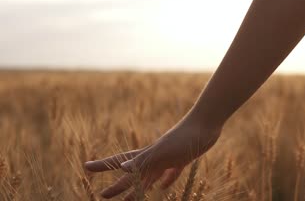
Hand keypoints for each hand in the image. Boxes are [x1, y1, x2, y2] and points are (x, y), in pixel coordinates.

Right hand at [84, 114, 221, 199]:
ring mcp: (168, 158)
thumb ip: (143, 160)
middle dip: (117, 186)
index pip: (120, 162)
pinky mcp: (183, 159)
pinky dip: (165, 180)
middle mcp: (154, 157)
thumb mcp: (163, 151)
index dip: (103, 166)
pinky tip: (164, 186)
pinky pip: (171, 173)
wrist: (207, 123)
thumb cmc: (184, 137)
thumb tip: (121, 169)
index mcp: (147, 155)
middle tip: (102, 195)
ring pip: (149, 177)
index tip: (86, 167)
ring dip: (139, 188)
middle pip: (132, 175)